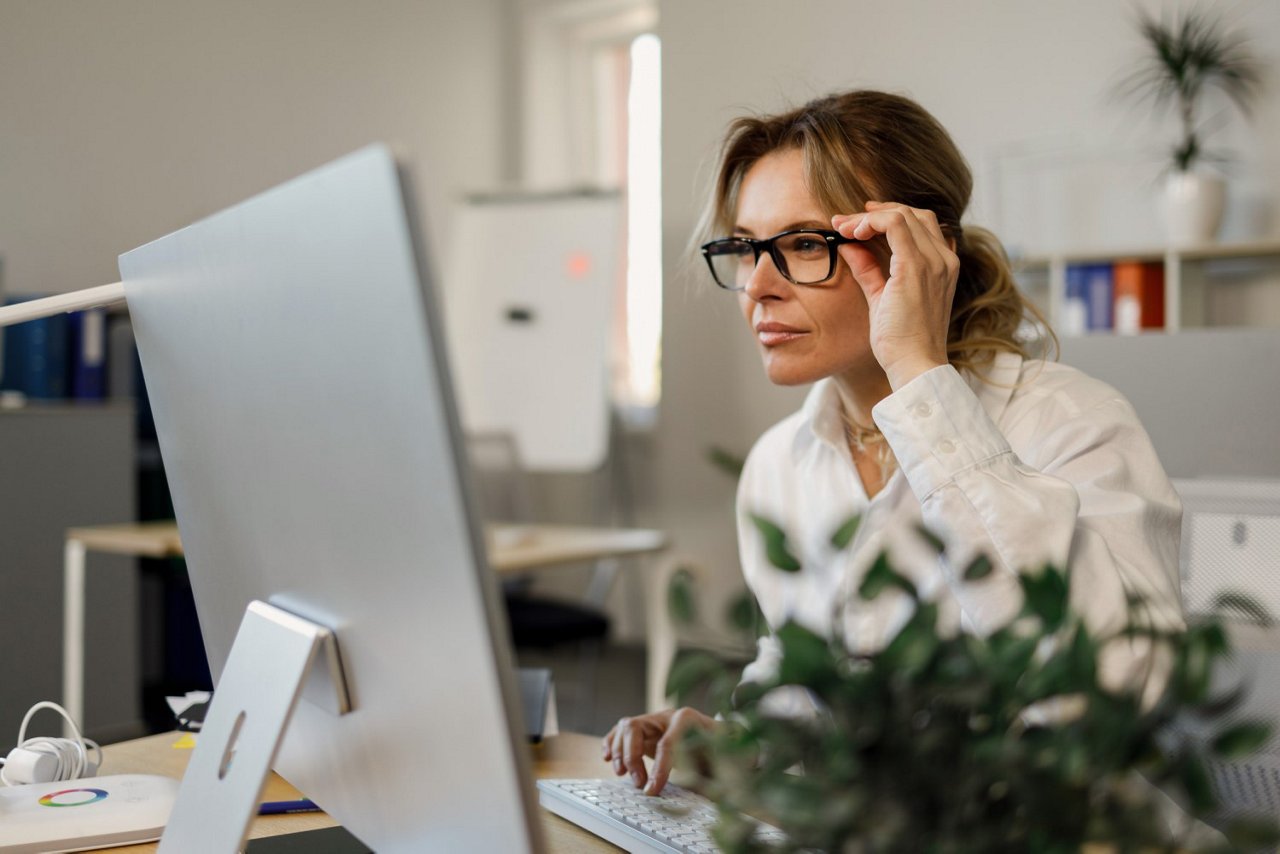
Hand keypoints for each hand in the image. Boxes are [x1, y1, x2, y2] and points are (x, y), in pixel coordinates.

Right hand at [601, 707, 715, 794]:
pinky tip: (606, 758)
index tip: (652, 790)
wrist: (721, 741)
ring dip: (619, 752)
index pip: (667, 742)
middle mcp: (667, 716)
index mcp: (688, 719)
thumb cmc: (721, 752)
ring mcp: (653, 721)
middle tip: (637, 784)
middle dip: (632, 756)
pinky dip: (611, 744)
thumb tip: (710, 793)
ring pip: (626, 727)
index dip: (658, 768)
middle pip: (636, 727)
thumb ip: (715, 773)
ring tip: (622, 775)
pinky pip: (621, 732)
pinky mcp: (644, 730)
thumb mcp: (722, 761)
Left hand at [833, 202, 958, 389]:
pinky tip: (852, 233)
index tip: (858, 224)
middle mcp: (943, 259)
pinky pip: (893, 225)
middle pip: (913, 213)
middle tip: (846, 221)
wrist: (915, 364)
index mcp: (942, 266)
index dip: (887, 217)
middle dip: (876, 212)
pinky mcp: (915, 267)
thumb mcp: (882, 298)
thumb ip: (869, 270)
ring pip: (902, 214)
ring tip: (844, 227)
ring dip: (868, 217)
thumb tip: (848, 246)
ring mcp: (933, 261)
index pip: (920, 225)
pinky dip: (869, 222)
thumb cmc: (901, 341)